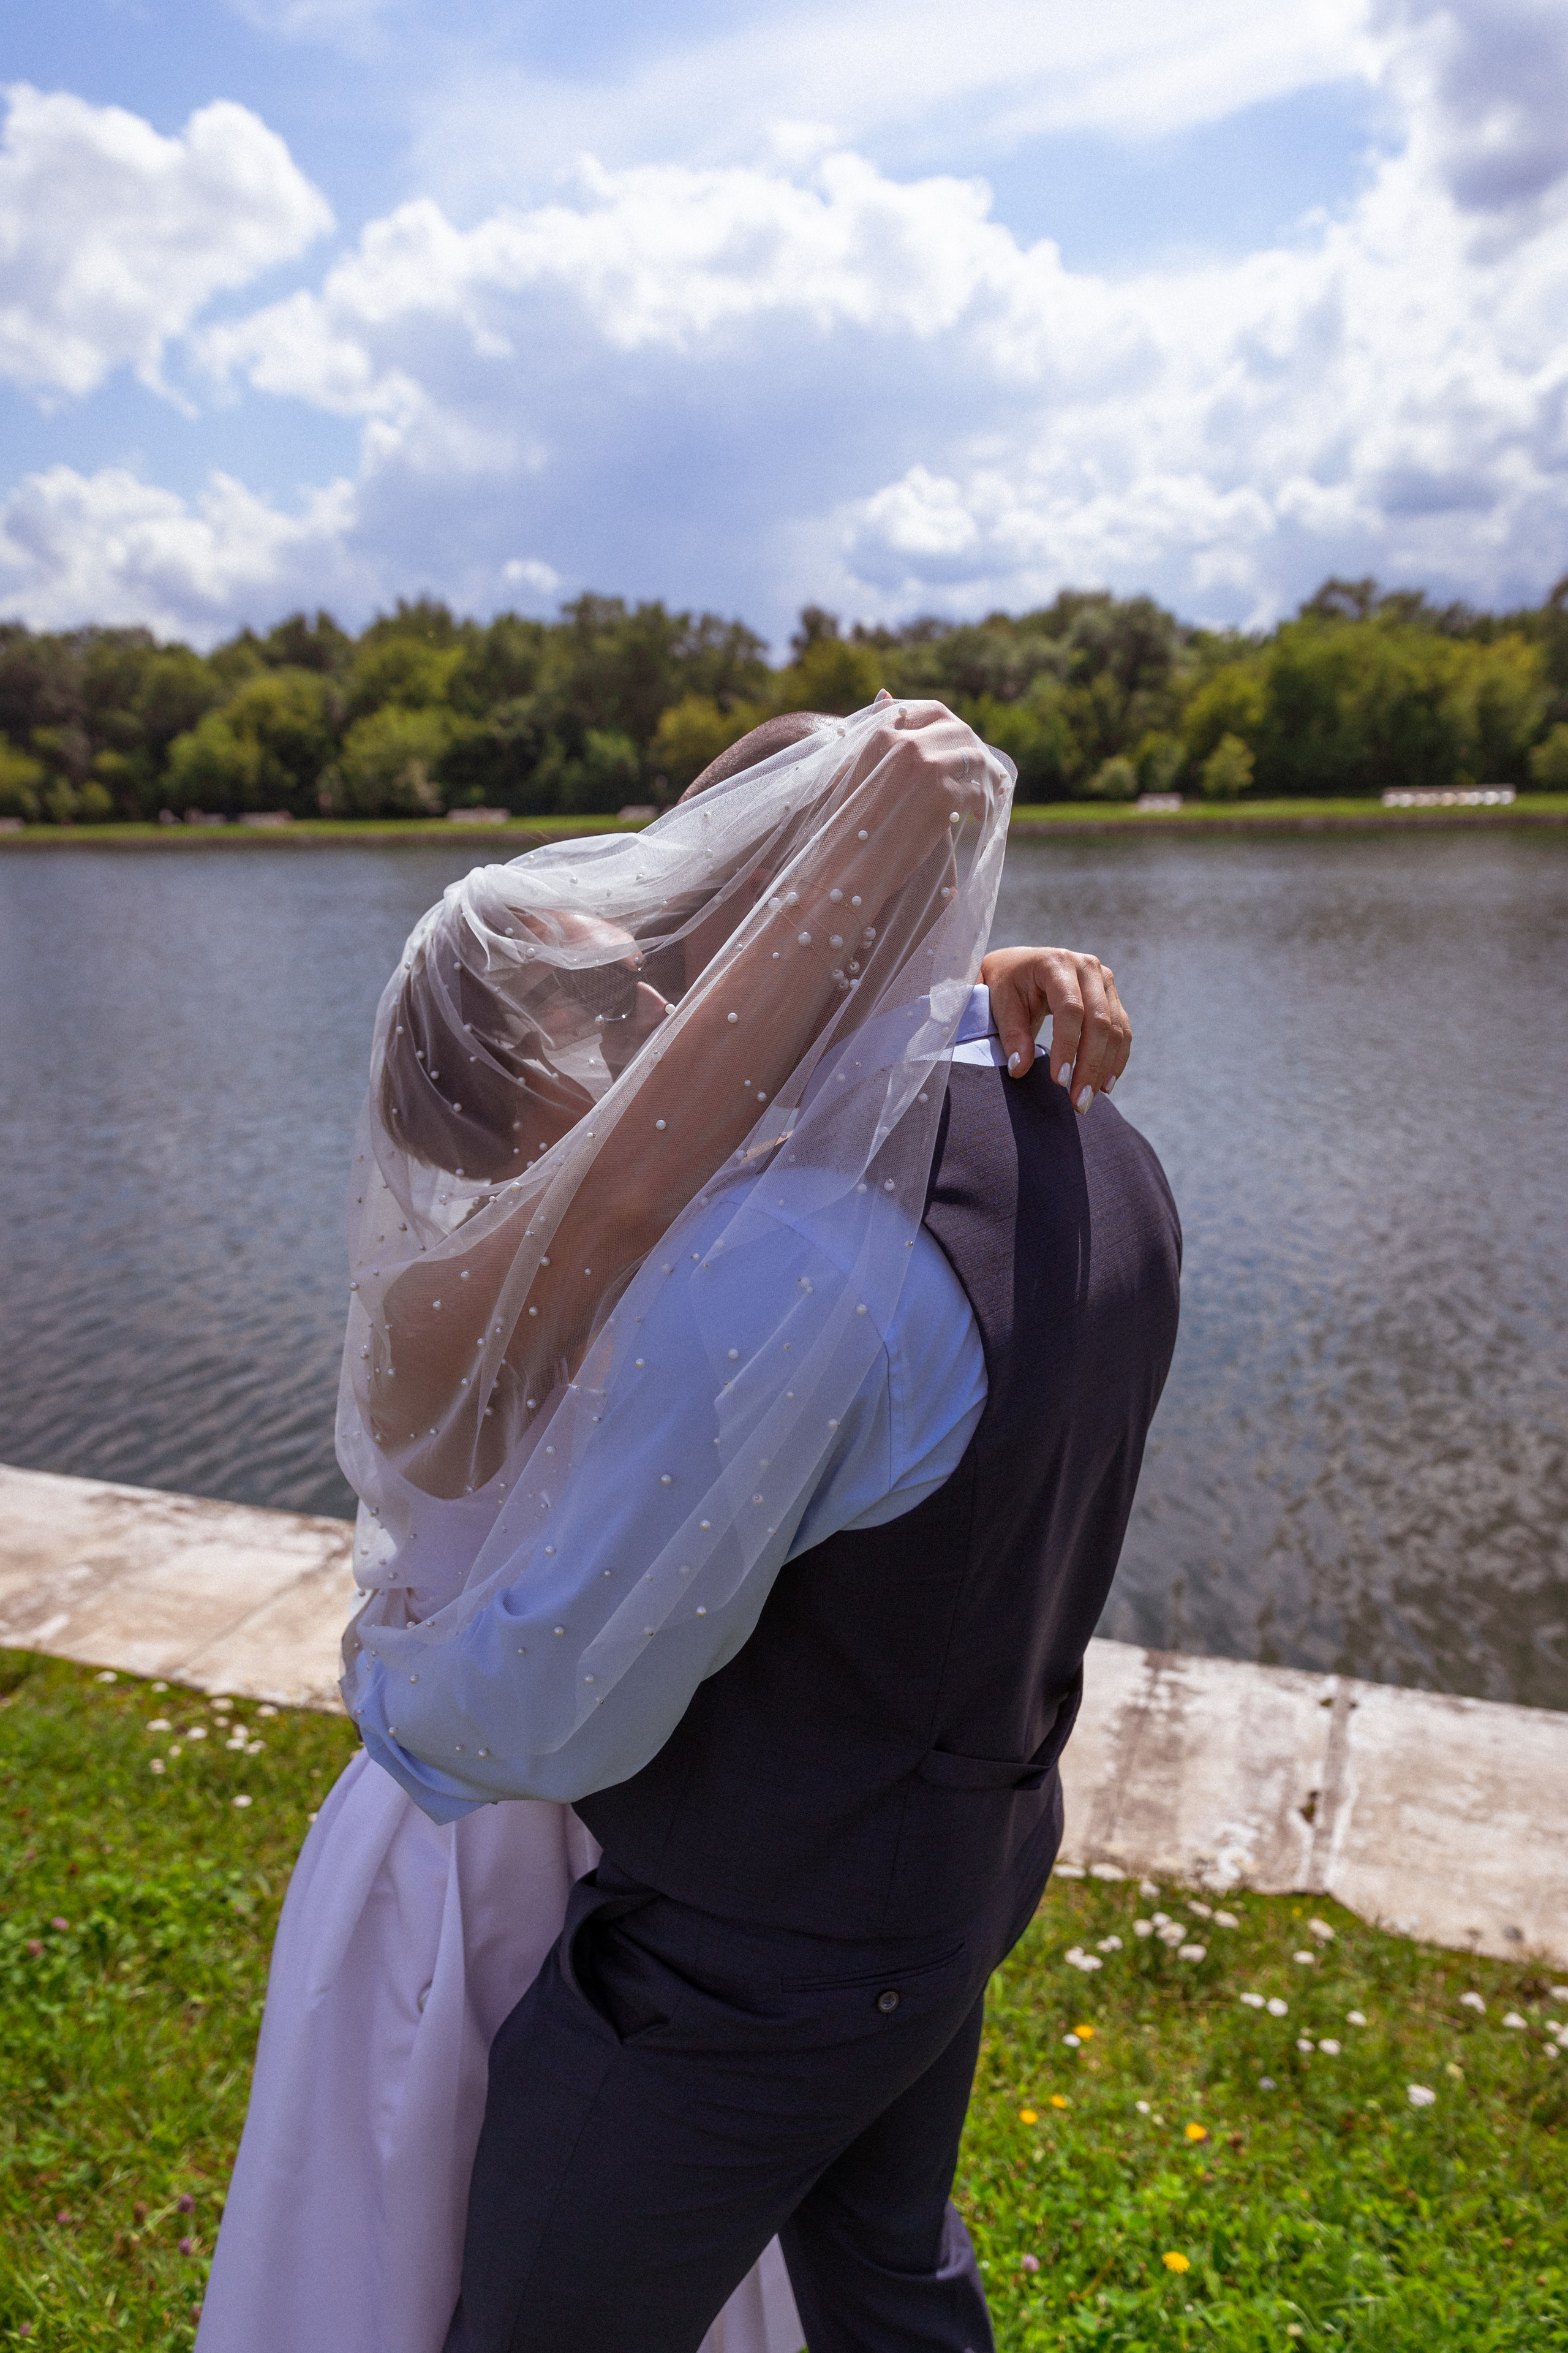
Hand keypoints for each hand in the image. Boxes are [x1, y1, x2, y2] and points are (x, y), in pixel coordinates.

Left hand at [980, 945, 1130, 1110]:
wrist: (1020, 966)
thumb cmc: (1007, 985)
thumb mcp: (1001, 1004)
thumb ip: (1012, 1035)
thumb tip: (1020, 1069)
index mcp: (1057, 963)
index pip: (1071, 1009)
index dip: (1067, 1047)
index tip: (1058, 1081)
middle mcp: (1087, 967)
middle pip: (1098, 1021)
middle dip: (1090, 1065)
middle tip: (1078, 1102)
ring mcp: (1104, 981)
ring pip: (1115, 1029)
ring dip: (1104, 1068)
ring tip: (1087, 1099)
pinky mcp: (1112, 996)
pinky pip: (1122, 1031)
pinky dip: (1115, 1060)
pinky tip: (1105, 1085)